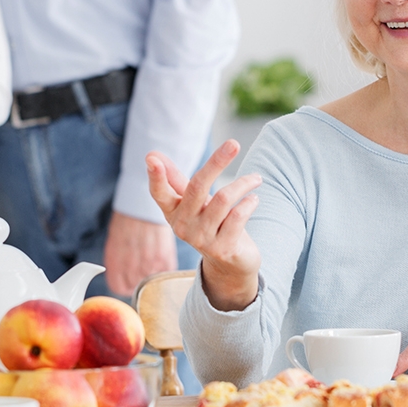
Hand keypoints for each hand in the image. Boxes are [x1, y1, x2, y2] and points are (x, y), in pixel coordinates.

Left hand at [102, 211, 176, 295]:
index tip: (129, 281)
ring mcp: (148, 264)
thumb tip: (123, 278)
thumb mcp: (114, 242)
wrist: (143, 205)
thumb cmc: (126, 222)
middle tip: (143, 265)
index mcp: (115, 263)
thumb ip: (118, 262)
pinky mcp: (164, 259)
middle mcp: (131, 267)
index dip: (124, 285)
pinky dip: (164, 265)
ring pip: (151, 280)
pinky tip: (161, 254)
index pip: (119, 288)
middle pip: (136, 286)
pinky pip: (165, 271)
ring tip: (152, 257)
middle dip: (139, 278)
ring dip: (152, 271)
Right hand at [146, 141, 261, 311]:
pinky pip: (237, 216)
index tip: (151, 159)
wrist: (229, 263)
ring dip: (243, 184)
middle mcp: (184, 226)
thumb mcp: (192, 202)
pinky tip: (254, 199)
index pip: (160, 193)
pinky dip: (249, 203)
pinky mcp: (223, 248)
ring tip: (256, 179)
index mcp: (173, 212)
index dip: (156, 177)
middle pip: (197, 186)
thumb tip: (151, 154)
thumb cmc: (209, 223)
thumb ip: (175, 179)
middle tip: (234, 143)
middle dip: (217, 162)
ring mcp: (202, 239)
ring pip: (223, 199)